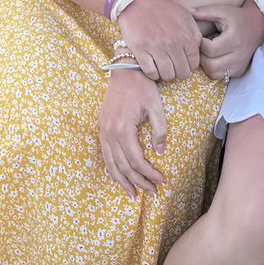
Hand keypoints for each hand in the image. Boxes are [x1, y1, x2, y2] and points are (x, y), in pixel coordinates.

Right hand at [97, 69, 166, 195]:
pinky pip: (105, 155)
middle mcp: (110, 134)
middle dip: (139, 182)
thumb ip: (160, 130)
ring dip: (123, 181)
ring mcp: (103, 131)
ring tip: (133, 195)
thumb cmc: (142, 87)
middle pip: (124, 166)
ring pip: (111, 164)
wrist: (124, 70)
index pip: (137, 161)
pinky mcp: (102, 128)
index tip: (161, 181)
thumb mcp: (156, 106)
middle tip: (152, 193)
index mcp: (124, 129)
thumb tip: (159, 153)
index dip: (149, 174)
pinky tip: (117, 179)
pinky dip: (111, 169)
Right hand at [116, 0, 201, 81]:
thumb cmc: (162, 9)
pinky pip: (151, 73)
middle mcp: (173, 44)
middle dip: (178, 72)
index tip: (182, 63)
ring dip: (165, 74)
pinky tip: (151, 67)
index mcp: (186, 36)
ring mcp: (156, 48)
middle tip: (172, 67)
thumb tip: (200, 49)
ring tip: (161, 67)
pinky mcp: (141, 50)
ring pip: (167, 76)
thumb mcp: (185, 16)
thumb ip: (195, 33)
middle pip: (182, 73)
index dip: (188, 66)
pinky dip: (152, 74)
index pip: (194, 64)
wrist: (137, 1)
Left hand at [197, 0, 263, 79]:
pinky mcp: (239, 71)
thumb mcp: (222, 11)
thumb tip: (188, 13)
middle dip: (201, 56)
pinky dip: (213, 69)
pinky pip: (221, 76)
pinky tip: (214, 58)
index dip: (200, 44)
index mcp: (234, 40)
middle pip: (210, 65)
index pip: (210, 49)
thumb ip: (205, 12)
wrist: (257, 25)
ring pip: (214, 73)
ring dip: (206, 64)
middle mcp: (238, 55)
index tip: (201, 37)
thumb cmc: (237, 17)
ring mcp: (239, 65)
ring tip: (207, 52)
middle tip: (201, 47)